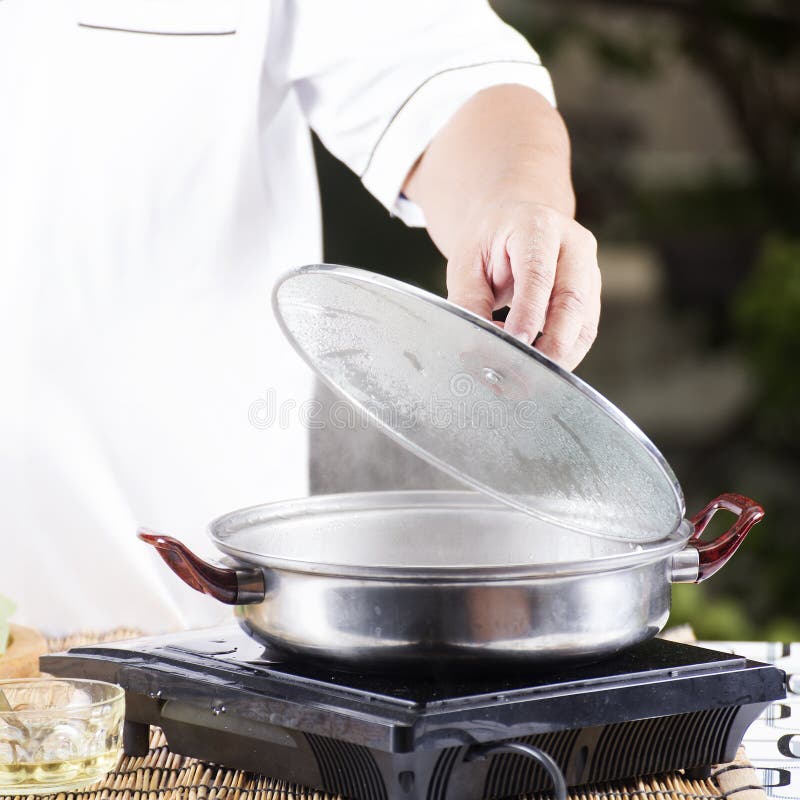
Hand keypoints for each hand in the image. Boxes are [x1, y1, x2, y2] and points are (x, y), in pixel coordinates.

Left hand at [446, 199, 600, 371]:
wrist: (511, 222)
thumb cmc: (488, 243)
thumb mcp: (466, 264)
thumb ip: (469, 302)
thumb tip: (476, 344)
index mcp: (537, 227)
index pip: (538, 274)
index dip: (528, 313)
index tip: (515, 343)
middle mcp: (572, 244)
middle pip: (573, 299)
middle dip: (553, 342)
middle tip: (527, 371)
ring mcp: (588, 268)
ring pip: (585, 320)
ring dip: (561, 354)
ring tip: (531, 374)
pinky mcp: (591, 292)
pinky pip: (585, 330)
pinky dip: (565, 352)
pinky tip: (540, 362)